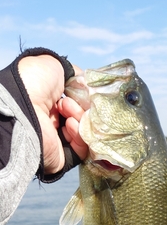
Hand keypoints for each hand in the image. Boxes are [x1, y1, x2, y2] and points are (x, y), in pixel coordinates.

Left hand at [18, 56, 87, 174]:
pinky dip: (80, 135)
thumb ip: (74, 75)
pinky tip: (69, 123)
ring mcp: (56, 141)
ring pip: (84, 133)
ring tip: (67, 110)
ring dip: (80, 119)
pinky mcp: (61, 157)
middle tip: (69, 101)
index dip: (82, 98)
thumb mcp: (54, 66)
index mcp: (48, 104)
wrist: (21, 106)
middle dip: (82, 108)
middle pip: (83, 119)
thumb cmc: (33, 82)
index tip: (80, 91)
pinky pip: (82, 150)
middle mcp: (52, 123)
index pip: (77, 104)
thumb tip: (87, 87)